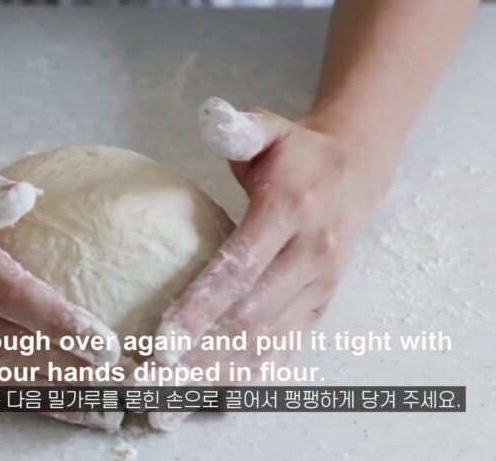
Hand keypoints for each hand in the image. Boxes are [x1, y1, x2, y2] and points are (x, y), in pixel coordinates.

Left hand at [150, 103, 396, 428]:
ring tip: (174, 395)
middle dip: (201, 350)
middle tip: (154, 376)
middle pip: (251, 315)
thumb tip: (209, 117)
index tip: (164, 338)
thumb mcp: (270, 128)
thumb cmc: (298, 153)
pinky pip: (286, 347)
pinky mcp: (322, 304)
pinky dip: (251, 373)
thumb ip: (241, 127)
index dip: (202, 305)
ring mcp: (320, 285)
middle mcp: (309, 254)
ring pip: (267, 340)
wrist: (357, 170)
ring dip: (220, 371)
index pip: (241, 266)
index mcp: (290, 212)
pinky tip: (216, 391)